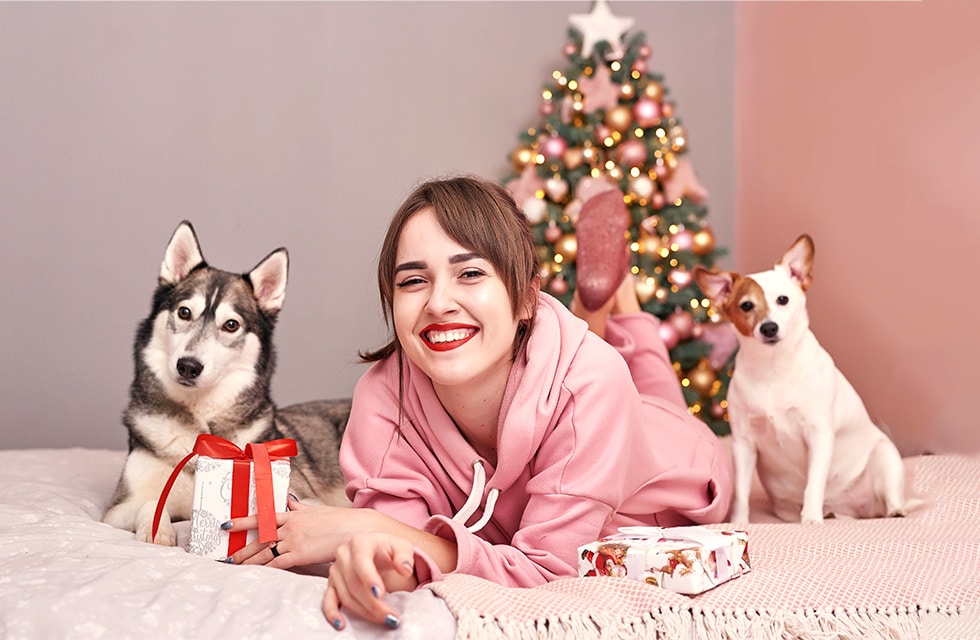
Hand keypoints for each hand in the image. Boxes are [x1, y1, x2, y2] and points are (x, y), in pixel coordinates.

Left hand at [224, 495, 375, 567]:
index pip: (262, 517)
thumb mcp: (317, 510)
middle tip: (228, 556)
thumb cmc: (339, 519)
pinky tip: (257, 573)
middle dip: (242, 549)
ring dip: (249, 561)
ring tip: (236, 566)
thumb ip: (300, 508)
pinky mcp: (301, 554)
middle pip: (260, 539)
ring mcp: (294, 540)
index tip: (227, 524)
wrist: (355, 528)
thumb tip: (289, 500)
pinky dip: (265, 569)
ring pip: (265, 553)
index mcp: (293, 515)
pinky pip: (278, 564)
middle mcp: (290, 527)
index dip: (242, 522)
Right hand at [322, 532, 417, 630]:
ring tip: (383, 619)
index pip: (361, 561)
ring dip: (364, 611)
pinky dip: (333, 613)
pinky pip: (328, 600)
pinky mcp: (332, 584)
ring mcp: (335, 570)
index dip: (369, 578)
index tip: (380, 593)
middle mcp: (343, 555)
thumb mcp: (400, 546)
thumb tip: (405, 569)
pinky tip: (341, 624)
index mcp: (359, 542)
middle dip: (373, 603)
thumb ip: (404, 556)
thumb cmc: (388, 548)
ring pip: (346, 596)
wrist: (374, 549)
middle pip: (354, 583)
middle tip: (390, 616)